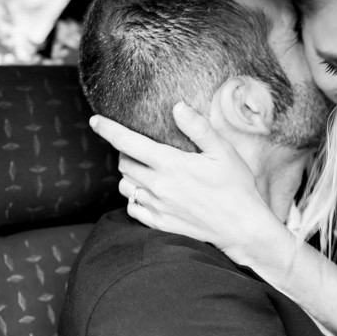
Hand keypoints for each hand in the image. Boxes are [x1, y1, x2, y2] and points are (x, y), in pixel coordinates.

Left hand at [89, 102, 279, 263]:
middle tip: (141, 149)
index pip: (128, 142)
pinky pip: (132, 208)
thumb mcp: (223, 152)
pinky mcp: (158, 223)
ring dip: (130, 176)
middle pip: (123, 164)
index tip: (95, 121)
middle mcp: (157, 186)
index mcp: (170, 164)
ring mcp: (156, 207)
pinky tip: (150, 194)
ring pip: (126, 186)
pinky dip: (135, 199)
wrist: (241, 229)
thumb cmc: (236, 187)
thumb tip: (177, 106)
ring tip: (147, 172)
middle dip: (126, 153)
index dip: (108, 130)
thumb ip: (198, 128)